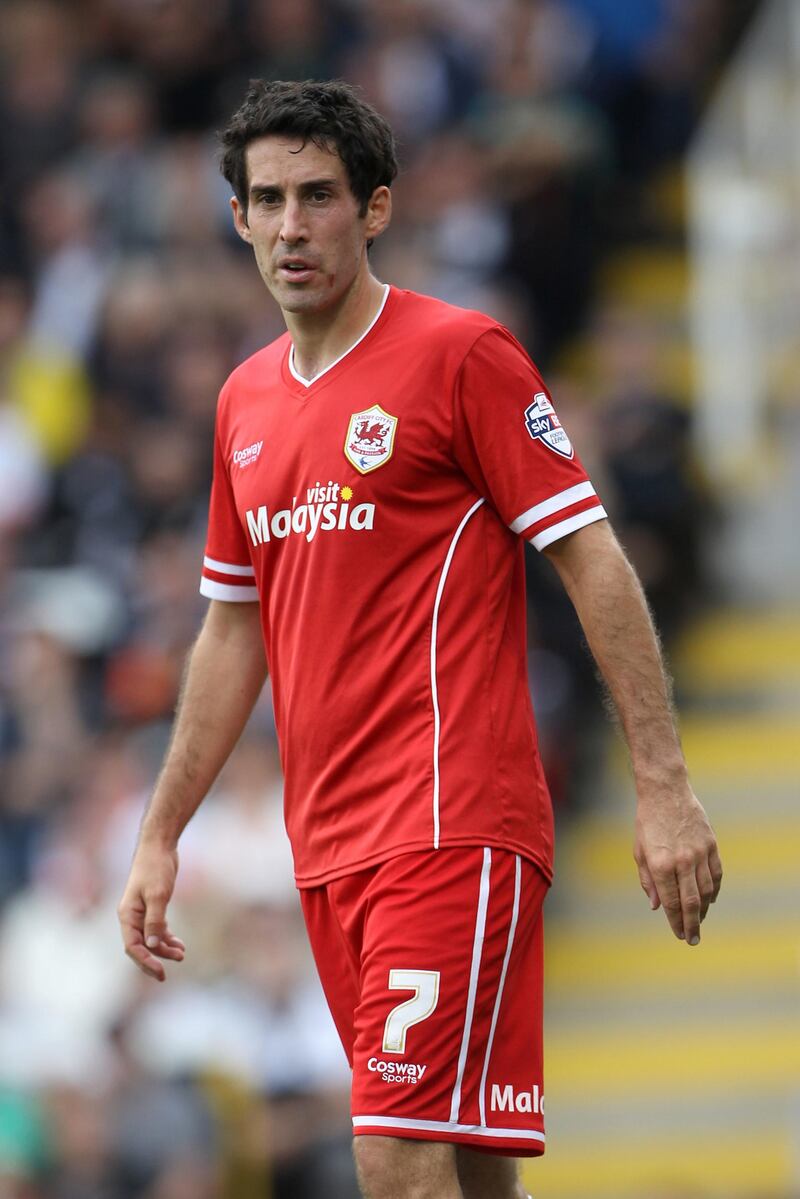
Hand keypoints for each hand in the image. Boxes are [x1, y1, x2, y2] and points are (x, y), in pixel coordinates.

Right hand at [118, 842, 185, 980]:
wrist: (159, 846)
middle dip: (154, 960)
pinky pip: (157, 929)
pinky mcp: (153, 906)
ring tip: (181, 954)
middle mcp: (131, 916)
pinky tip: (179, 944)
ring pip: (150, 939)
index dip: (146, 962)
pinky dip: (167, 938)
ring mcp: (142, 912)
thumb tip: (152, 946)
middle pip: (139, 947)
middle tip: (168, 974)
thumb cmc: (156, 867)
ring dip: (164, 949)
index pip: (132, 946)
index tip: (161, 973)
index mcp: (127, 915)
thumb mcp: (158, 895)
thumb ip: (154, 921)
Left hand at [633, 785, 721, 944]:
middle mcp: (682, 861)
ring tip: (699, 921)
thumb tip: (657, 906)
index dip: (675, 922)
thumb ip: (648, 880)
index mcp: (660, 864)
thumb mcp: (639, 851)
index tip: (679, 935)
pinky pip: (716, 874)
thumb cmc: (648, 822)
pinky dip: (715, 890)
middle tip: (693, 940)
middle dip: (692, 925)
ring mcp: (699, 853)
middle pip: (691, 902)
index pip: (671, 902)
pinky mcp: (711, 845)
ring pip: (706, 890)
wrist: (666, 792)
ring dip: (703, 910)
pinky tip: (709, 900)